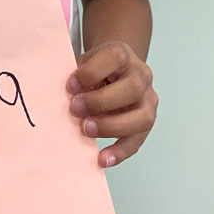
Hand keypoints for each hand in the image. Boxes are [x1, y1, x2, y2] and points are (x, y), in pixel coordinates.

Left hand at [66, 40, 157, 167]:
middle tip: (75, 109)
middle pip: (133, 87)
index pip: (115, 57)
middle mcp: (141, 75)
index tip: (70, 85)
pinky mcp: (146, 122)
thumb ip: (77, 76)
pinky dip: (120, 151)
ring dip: (111, 127)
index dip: (91, 72)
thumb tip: (65, 97)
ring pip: (142, 117)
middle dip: (101, 101)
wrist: (116, 69)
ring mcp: (148, 99)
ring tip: (85, 130)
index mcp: (123, 54)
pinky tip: (103, 158)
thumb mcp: (86, 61)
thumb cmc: (97, 67)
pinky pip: (138, 140)